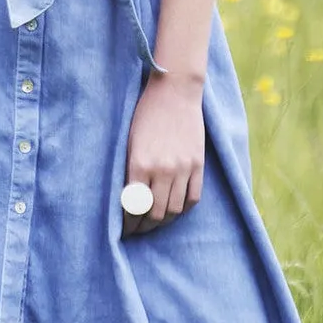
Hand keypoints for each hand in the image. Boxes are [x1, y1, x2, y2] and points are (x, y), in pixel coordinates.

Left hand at [122, 71, 205, 236]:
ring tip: (155, 222)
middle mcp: (162, 170)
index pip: (133, 207)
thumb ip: (130, 171)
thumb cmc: (146, 114)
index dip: (128, 223)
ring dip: (163, 221)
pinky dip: (184, 208)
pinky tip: (175, 209)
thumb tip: (128, 199)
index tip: (125, 228)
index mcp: (139, 164)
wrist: (175, 92)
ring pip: (175, 210)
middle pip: (155, 213)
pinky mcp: (198, 165)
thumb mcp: (130, 142)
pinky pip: (193, 198)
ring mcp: (183, 169)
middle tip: (138, 230)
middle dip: (144, 227)